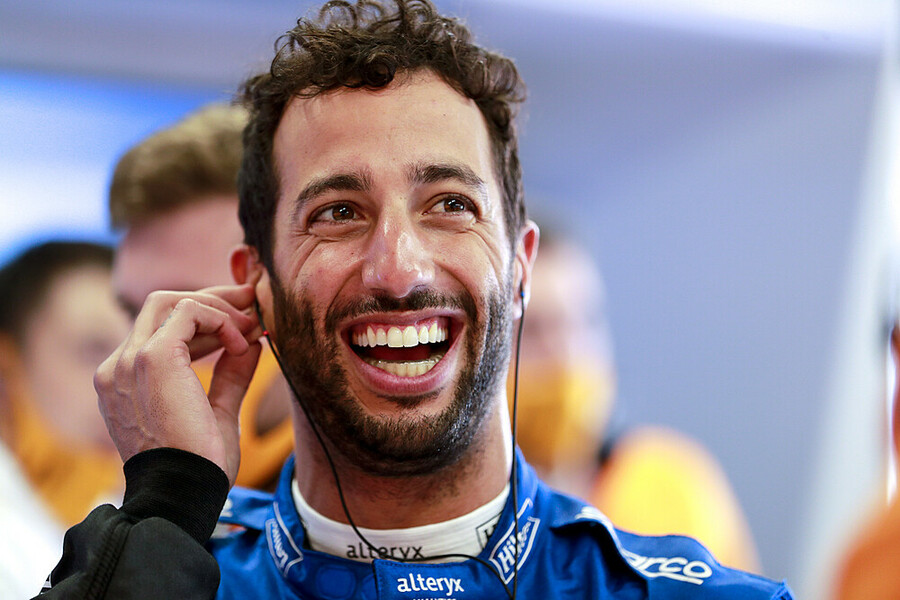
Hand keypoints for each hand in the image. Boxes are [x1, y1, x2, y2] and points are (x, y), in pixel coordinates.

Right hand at [94, 284, 262, 484]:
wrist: (184, 493)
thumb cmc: (199, 467)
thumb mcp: (218, 413)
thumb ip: (229, 377)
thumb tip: (252, 347)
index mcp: (126, 382)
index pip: (160, 329)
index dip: (204, 320)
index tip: (243, 323)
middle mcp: (119, 367)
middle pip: (162, 306)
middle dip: (211, 300)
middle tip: (250, 302)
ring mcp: (130, 360)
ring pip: (170, 302)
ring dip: (216, 307)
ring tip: (251, 324)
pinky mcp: (152, 358)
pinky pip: (187, 312)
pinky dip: (219, 319)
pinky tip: (239, 343)